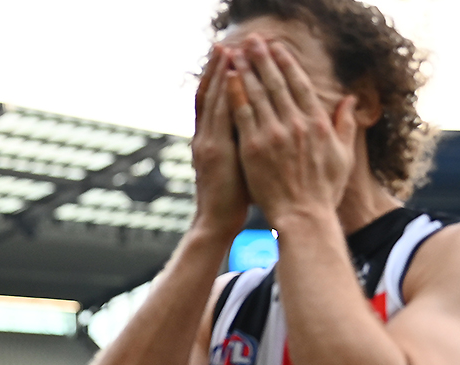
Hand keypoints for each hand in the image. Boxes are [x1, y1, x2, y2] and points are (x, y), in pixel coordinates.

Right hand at [190, 44, 250, 237]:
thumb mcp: (237, 166)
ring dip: (220, 73)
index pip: (214, 103)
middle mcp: (204, 137)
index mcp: (210, 141)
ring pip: (213, 100)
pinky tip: (231, 75)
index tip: (228, 58)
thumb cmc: (232, 200)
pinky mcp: (214, 150)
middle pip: (209, 95)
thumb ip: (240, 144)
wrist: (216, 223)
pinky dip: (224, 93)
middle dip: (216, 69)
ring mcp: (207, 142)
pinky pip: (219, 115)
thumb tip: (255, 127)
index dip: (219, 80)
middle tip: (222, 45)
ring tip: (226, 50)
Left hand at [226, 36, 356, 224]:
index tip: (277, 48)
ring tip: (236, 53)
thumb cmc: (323, 190)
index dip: (286, 63)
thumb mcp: (343, 155)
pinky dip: (235, 94)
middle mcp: (295, 124)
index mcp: (317, 123)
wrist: (303, 216)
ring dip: (246, 70)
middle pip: (276, 83)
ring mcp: (273, 135)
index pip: (299, 85)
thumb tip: (351, 99)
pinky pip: (242, 114)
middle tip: (252, 40)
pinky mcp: (253, 148)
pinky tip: (227, 79)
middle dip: (263, 59)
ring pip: (257, 94)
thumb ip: (346, 124)